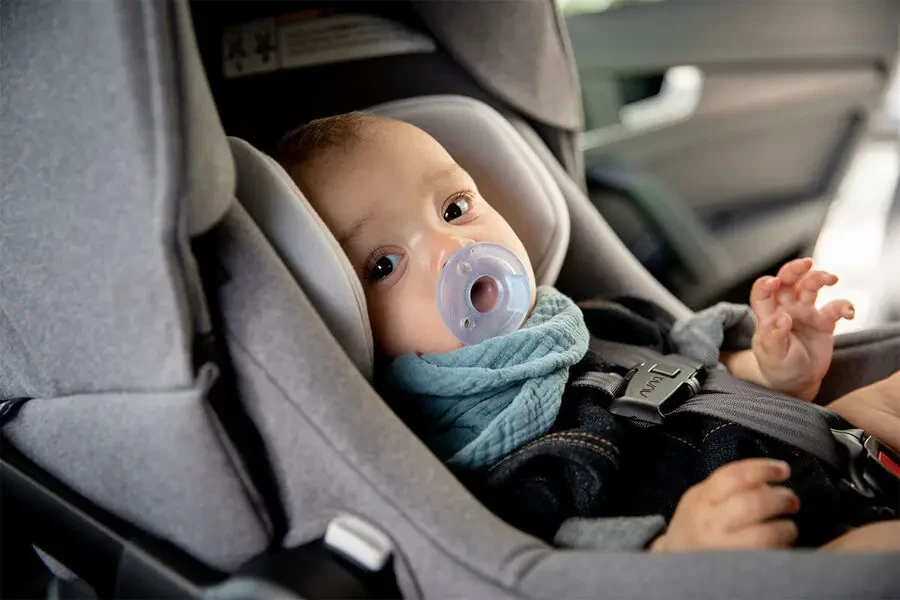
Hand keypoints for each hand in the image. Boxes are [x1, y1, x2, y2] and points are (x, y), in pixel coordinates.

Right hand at [650, 459, 799, 551]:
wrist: (674, 563)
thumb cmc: (693, 526)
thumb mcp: (699, 500)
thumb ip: (726, 488)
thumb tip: (768, 481)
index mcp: (701, 499)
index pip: (734, 476)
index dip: (763, 469)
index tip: (783, 470)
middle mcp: (709, 522)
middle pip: (751, 504)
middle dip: (779, 499)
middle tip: (792, 501)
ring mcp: (721, 548)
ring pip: (763, 535)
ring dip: (785, 528)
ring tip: (788, 526)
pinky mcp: (734, 568)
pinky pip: (765, 557)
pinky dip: (780, 548)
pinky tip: (782, 545)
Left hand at [749, 258, 854, 400]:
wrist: (797, 380)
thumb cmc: (778, 366)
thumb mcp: (773, 356)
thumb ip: (775, 337)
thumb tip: (781, 318)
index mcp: (767, 315)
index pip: (762, 293)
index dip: (765, 284)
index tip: (773, 282)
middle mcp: (785, 308)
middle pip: (787, 280)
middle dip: (795, 269)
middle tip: (806, 263)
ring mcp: (805, 312)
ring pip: (811, 286)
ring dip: (820, 278)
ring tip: (831, 279)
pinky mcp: (824, 320)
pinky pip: (836, 307)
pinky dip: (845, 306)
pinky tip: (849, 313)